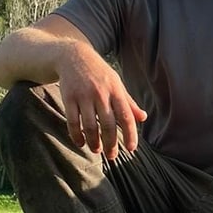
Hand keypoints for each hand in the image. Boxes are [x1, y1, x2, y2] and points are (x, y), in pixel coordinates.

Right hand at [57, 44, 146, 159]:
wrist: (73, 56)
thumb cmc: (99, 73)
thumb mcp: (116, 84)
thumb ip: (129, 102)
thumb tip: (143, 118)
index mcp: (116, 91)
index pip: (126, 116)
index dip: (130, 134)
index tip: (131, 149)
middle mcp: (101, 93)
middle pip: (108, 125)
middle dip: (111, 144)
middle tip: (112, 156)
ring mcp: (84, 95)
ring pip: (90, 126)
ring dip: (94, 142)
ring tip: (97, 150)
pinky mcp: (68, 97)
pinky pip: (73, 121)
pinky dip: (76, 136)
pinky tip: (80, 143)